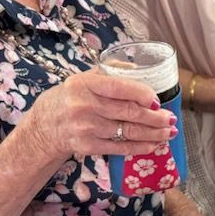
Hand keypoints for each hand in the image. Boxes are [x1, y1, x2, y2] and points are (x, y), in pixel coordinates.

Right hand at [28, 71, 174, 160]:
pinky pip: (120, 148)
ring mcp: (86, 128)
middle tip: (171, 119)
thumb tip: (139, 68)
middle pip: (129, 112)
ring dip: (153, 134)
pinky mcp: (87, 146)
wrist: (44, 127)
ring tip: (168, 132)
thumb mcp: (83, 78)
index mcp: (84, 84)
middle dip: (155, 117)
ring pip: (128, 131)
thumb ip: (110, 71)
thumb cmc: (70, 98)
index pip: (120, 88)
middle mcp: (84, 106)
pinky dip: (140, 147)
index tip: (157, 100)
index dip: (143, 94)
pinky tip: (154, 145)